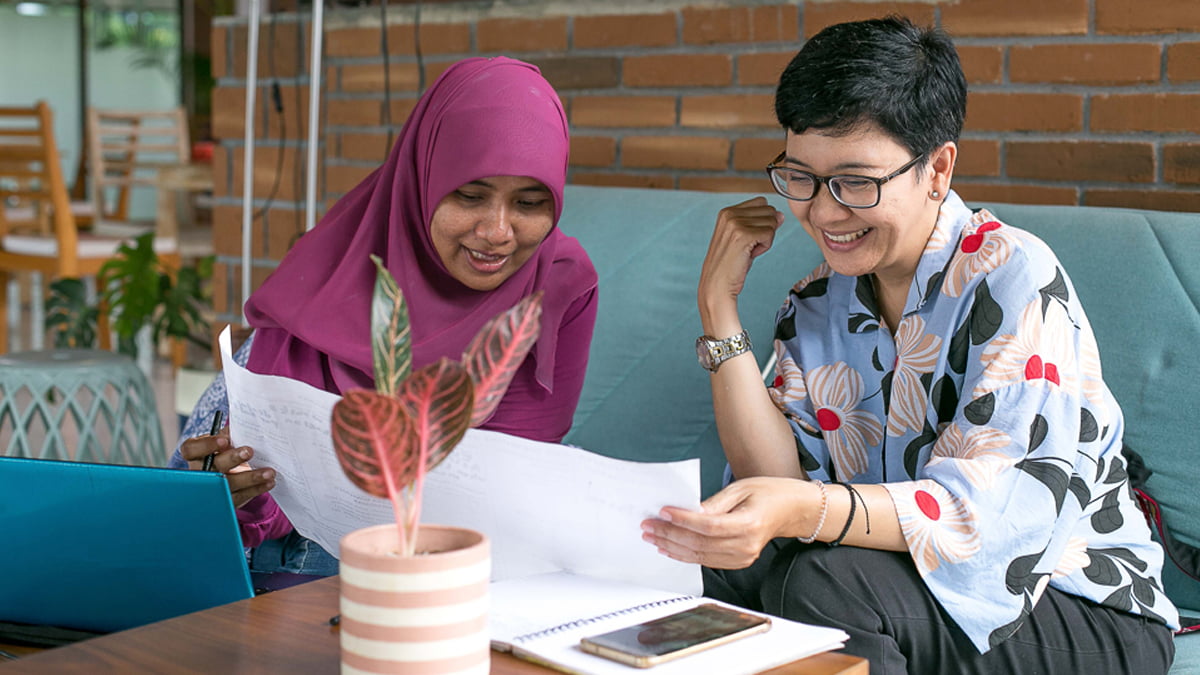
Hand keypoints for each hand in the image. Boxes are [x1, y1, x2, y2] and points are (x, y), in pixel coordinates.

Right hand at [179, 428, 275, 507]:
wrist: (227, 473)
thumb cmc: (224, 451)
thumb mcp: (224, 440)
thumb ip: (229, 434)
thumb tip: (244, 427)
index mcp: (196, 454)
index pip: (192, 449)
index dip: (206, 445)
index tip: (224, 440)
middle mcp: (201, 472)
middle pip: (213, 467)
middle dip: (231, 459)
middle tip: (249, 451)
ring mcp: (213, 489)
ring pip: (229, 485)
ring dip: (251, 478)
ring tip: (269, 472)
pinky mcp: (226, 501)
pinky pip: (241, 496)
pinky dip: (257, 489)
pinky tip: (269, 482)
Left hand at [640, 477, 815, 569]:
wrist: (792, 511)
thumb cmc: (769, 493)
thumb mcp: (741, 488)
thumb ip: (715, 502)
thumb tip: (689, 511)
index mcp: (749, 524)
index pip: (709, 526)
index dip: (683, 520)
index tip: (663, 512)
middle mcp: (746, 545)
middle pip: (700, 544)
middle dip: (670, 534)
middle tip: (648, 525)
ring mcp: (743, 557)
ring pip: (700, 556)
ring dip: (672, 547)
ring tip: (652, 536)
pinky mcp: (739, 562)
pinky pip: (707, 561)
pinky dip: (685, 554)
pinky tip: (670, 547)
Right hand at [698, 197, 784, 326]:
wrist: (718, 285)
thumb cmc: (730, 265)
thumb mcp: (745, 238)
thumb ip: (761, 223)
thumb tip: (780, 215)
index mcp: (727, 211)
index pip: (762, 202)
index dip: (761, 221)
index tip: (747, 238)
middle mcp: (729, 213)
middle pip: (769, 211)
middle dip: (765, 230)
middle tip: (747, 246)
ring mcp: (735, 223)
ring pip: (772, 222)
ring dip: (765, 239)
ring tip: (747, 251)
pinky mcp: (743, 234)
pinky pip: (770, 233)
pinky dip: (765, 247)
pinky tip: (750, 255)